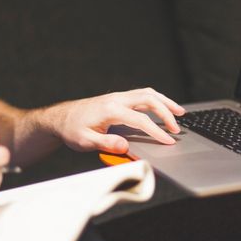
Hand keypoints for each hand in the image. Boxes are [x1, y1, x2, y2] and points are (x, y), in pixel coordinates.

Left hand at [48, 88, 185, 153]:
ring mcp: (118, 97)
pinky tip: (163, 106)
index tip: (168, 141)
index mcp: (110, 110)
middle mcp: (116, 99)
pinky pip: (142, 94)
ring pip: (148, 93)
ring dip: (165, 102)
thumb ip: (105, 143)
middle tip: (177, 128)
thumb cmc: (72, 130)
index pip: (140, 120)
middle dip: (167, 113)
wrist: (61, 118)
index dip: (156, 131)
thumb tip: (125, 146)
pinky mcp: (118, 98)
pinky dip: (156, 99)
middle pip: (149, 100)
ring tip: (180, 112)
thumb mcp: (84, 141)